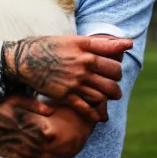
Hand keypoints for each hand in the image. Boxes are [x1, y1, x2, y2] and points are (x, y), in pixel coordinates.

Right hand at [3, 34, 132, 121]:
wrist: (27, 60)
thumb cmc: (54, 46)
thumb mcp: (79, 41)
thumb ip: (104, 44)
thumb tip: (129, 43)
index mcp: (89, 55)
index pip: (115, 66)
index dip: (117, 71)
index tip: (115, 72)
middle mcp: (84, 70)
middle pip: (110, 83)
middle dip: (115, 87)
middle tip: (115, 89)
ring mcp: (74, 85)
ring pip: (99, 97)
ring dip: (107, 100)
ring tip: (109, 99)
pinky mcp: (64, 97)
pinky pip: (84, 108)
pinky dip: (94, 114)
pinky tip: (98, 117)